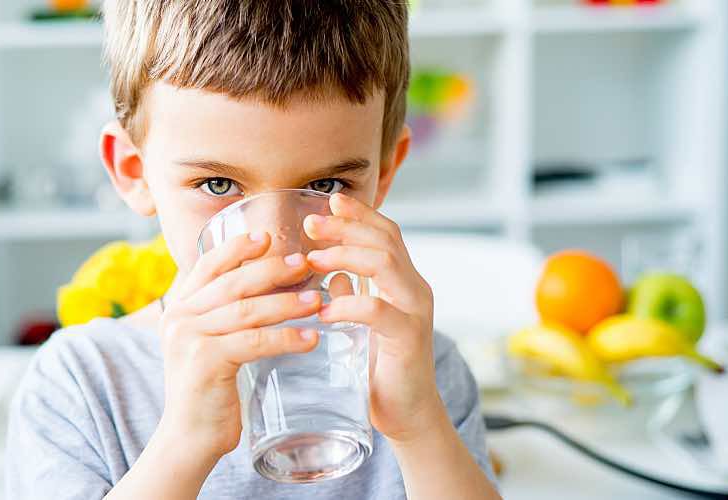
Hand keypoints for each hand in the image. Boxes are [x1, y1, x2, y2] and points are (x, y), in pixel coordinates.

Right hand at [155, 232, 322, 459]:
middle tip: (304, 264)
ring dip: (286, 303)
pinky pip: (253, 341)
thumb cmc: (209, 393)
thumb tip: (271, 289)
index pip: (207, 265)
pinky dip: (285, 338)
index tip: (267, 237)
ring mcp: (189, 338)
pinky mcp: (205, 362)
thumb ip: (227, 318)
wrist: (188, 439)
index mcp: (180, 308)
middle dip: (271, 270)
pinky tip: (311, 339)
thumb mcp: (211, 345)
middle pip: (231, 282)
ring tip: (317, 300)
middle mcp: (179, 318)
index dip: (237, 248)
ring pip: (245, 309)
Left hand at [304, 193, 441, 442]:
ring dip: (345, 255)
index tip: (329, 202)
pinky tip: (324, 310)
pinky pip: (378, 310)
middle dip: (347, 227)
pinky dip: (348, 304)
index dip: (360, 215)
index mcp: (404, 281)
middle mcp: (415, 289)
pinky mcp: (409, 338)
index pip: (386, 233)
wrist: (406, 413)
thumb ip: (353, 295)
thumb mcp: (362, 324)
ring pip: (386, 264)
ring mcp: (415, 311)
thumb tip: (332, 274)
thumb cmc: (381, 369)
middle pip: (385, 240)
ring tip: (313, 260)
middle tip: (311, 224)